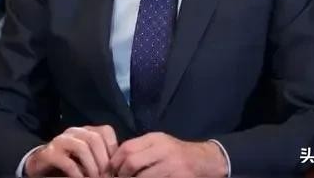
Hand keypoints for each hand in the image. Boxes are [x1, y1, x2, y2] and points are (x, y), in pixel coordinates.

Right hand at [25, 125, 117, 177]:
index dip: (113, 149)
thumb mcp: (87, 158)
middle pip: (95, 138)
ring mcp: (60, 141)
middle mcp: (74, 132)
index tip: (115, 166)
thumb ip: (99, 156)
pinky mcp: (49, 154)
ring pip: (82, 147)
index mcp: (85, 131)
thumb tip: (117, 166)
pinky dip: (78, 174)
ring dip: (92, 167)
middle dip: (103, 160)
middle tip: (106, 175)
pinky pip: (68, 162)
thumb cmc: (68, 162)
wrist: (39, 166)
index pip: (105, 131)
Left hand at [109, 132, 227, 176]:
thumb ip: (140, 148)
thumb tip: (114, 161)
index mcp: (156, 139)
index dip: (114, 162)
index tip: (109, 172)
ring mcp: (171, 166)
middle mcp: (163, 150)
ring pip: (142, 177)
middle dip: (122, 175)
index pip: (127, 148)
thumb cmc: (176, 153)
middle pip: (132, 163)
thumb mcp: (159, 143)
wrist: (204, 161)